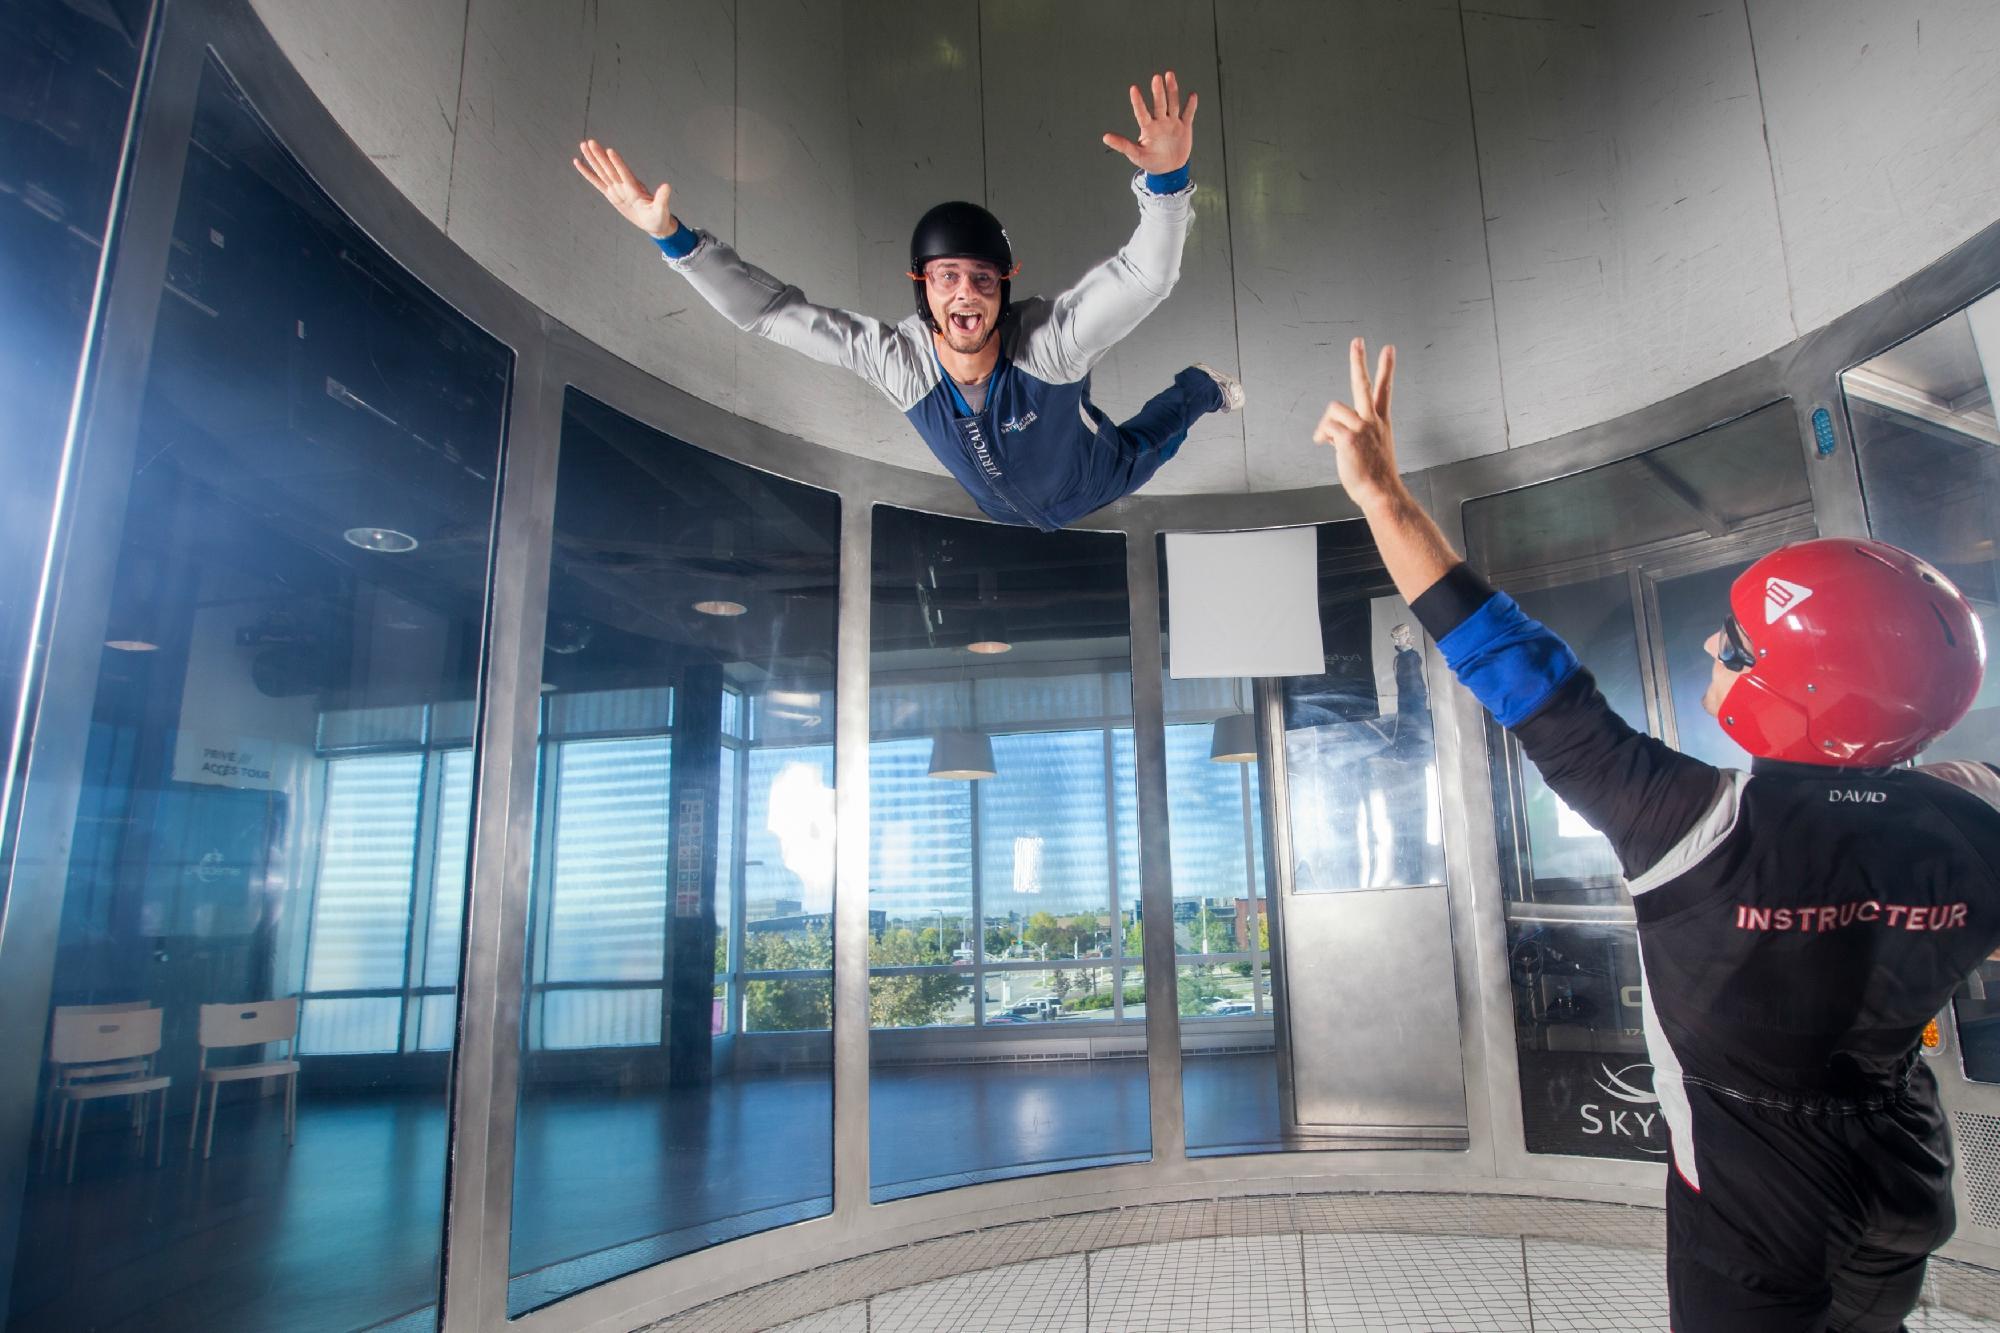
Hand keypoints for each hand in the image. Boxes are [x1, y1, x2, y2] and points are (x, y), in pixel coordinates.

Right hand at [573, 139, 675, 237]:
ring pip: (602, 172)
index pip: (624, 173)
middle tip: (590, 142)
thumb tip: (667, 186)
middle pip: (610, 169)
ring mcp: (617, 189)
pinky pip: (597, 182)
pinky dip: (588, 173)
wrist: (654, 222)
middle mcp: (624, 185)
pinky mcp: (611, 194)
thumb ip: (662, 198)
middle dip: (600, 156)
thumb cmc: (659, 217)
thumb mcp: (661, 210)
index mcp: (635, 189)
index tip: (610, 151)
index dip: (618, 163)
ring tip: (583, 145)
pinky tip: (578, 163)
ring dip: (593, 159)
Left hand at [1101, 71, 1196, 174]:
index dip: (1138, 102)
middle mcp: (1160, 122)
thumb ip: (1122, 145)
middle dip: (1158, 92)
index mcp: (1148, 128)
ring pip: (1173, 104)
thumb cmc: (1150, 161)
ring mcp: (1172, 123)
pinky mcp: (1184, 127)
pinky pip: (1188, 114)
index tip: (1133, 89)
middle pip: (1159, 105)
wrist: (1169, 169)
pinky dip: (1191, 106)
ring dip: (1172, 90)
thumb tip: (1105, 137)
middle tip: (1156, 78)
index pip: (1142, 113)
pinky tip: (1192, 95)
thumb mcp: (1135, 155)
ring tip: (1169, 75)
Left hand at [1312, 338, 1399, 505]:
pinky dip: (1323, 436)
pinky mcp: (1350, 436)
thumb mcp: (1367, 451)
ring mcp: (1363, 427)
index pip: (1384, 390)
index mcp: (1381, 422)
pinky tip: (1328, 446)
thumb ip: (1352, 434)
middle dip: (1359, 361)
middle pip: (1364, 384)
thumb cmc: (1374, 477)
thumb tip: (1331, 432)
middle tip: (1357, 341)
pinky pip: (1327, 428)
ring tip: (1331, 441)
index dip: (1386, 368)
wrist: (1381, 493)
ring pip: (1334, 409)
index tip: (1388, 349)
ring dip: (1327, 425)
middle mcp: (1373, 421)